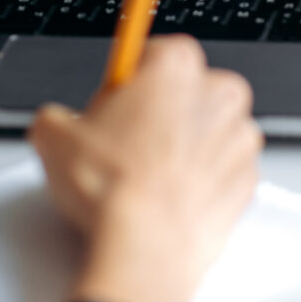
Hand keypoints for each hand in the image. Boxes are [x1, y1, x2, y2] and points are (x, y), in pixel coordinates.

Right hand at [28, 37, 261, 301]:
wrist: (141, 249)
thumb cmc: (112, 188)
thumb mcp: (53, 135)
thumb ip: (59, 117)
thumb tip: (56, 126)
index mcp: (177, 64)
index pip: (151, 52)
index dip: (127, 81)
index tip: (114, 101)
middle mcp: (219, 94)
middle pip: (185, 90)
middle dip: (159, 112)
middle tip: (122, 143)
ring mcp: (239, 141)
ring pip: (207, 132)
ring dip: (182, 148)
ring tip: (142, 178)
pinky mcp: (248, 184)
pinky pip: (222, 173)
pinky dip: (200, 183)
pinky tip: (165, 199)